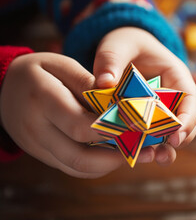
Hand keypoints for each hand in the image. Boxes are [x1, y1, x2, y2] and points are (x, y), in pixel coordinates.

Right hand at [0, 52, 144, 177]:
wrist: (3, 89)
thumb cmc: (37, 72)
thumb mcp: (60, 64)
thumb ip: (87, 81)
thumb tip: (115, 100)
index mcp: (42, 100)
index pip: (81, 126)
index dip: (114, 130)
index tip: (140, 126)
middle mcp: (37, 129)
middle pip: (80, 157)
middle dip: (117, 157)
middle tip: (145, 149)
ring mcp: (38, 147)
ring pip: (78, 168)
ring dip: (110, 164)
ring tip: (136, 152)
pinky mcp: (42, 155)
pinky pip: (72, 168)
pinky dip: (98, 166)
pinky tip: (116, 154)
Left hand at [93, 27, 195, 165]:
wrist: (121, 49)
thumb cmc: (125, 43)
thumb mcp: (118, 45)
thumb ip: (110, 60)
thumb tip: (104, 83)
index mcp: (177, 77)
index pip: (190, 101)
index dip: (187, 120)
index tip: (175, 135)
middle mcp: (174, 98)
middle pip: (186, 123)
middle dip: (179, 139)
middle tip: (163, 154)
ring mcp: (162, 111)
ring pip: (170, 134)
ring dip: (164, 148)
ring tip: (155, 159)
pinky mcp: (147, 121)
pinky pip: (150, 136)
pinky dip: (145, 146)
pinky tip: (136, 155)